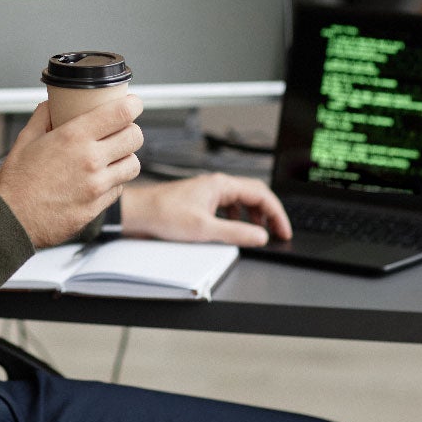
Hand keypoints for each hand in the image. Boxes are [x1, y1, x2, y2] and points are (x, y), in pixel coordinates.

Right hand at [0, 95, 143, 247]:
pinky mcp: (96, 207)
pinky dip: (113, 182)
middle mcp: (90, 160)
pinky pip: (118, 189)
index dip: (133, 104)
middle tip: (121, 131)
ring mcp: (96, 186)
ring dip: (126, 158)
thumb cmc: (16, 181)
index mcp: (74, 137)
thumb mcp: (25, 138)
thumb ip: (43, 116)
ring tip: (113, 157)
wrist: (10, 220)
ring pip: (133, 165)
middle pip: (135, 137)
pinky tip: (98, 179)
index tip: (132, 104)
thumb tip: (53, 103)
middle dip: (131, 131)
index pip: (121, 113)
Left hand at [120, 172, 291, 247]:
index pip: (261, 194)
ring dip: (253, 217)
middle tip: (277, 233)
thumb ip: (236, 233)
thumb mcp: (204, 229)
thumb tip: (261, 236)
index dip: (277, 214)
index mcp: (221, 185)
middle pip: (254, 195)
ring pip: (240, 201)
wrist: (137, 213)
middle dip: (268, 214)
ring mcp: (208, 192)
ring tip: (257, 233)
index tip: (284, 230)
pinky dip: (236, 219)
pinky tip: (233, 230)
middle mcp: (216, 185)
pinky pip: (227, 207)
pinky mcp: (200, 201)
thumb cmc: (163, 214)